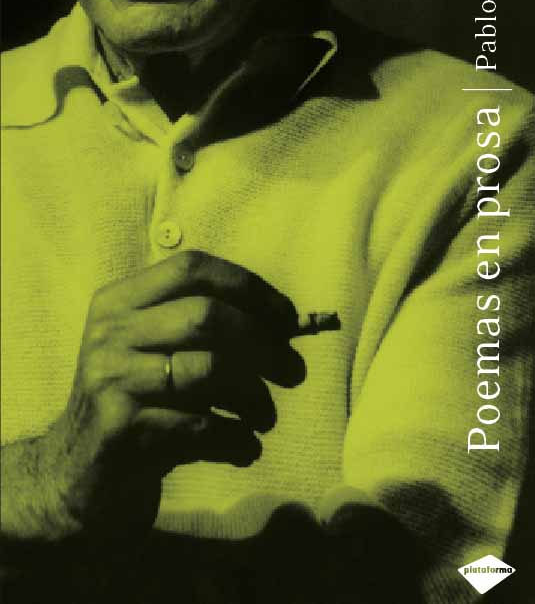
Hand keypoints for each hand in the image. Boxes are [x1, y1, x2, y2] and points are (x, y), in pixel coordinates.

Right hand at [38, 251, 301, 538]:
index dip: (248, 287)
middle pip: (206, 316)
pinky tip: (244, 447)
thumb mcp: (154, 350)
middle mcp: (111, 333)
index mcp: (120, 301)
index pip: (191, 269)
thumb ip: (206, 327)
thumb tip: (287, 324)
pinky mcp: (121, 431)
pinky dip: (238, 439)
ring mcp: (112, 381)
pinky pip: (202, 427)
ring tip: (265, 416)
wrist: (78, 471)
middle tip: (294, 371)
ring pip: (209, 371)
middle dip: (264, 344)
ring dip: (255, 396)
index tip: (287, 319)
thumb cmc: (139, 400)